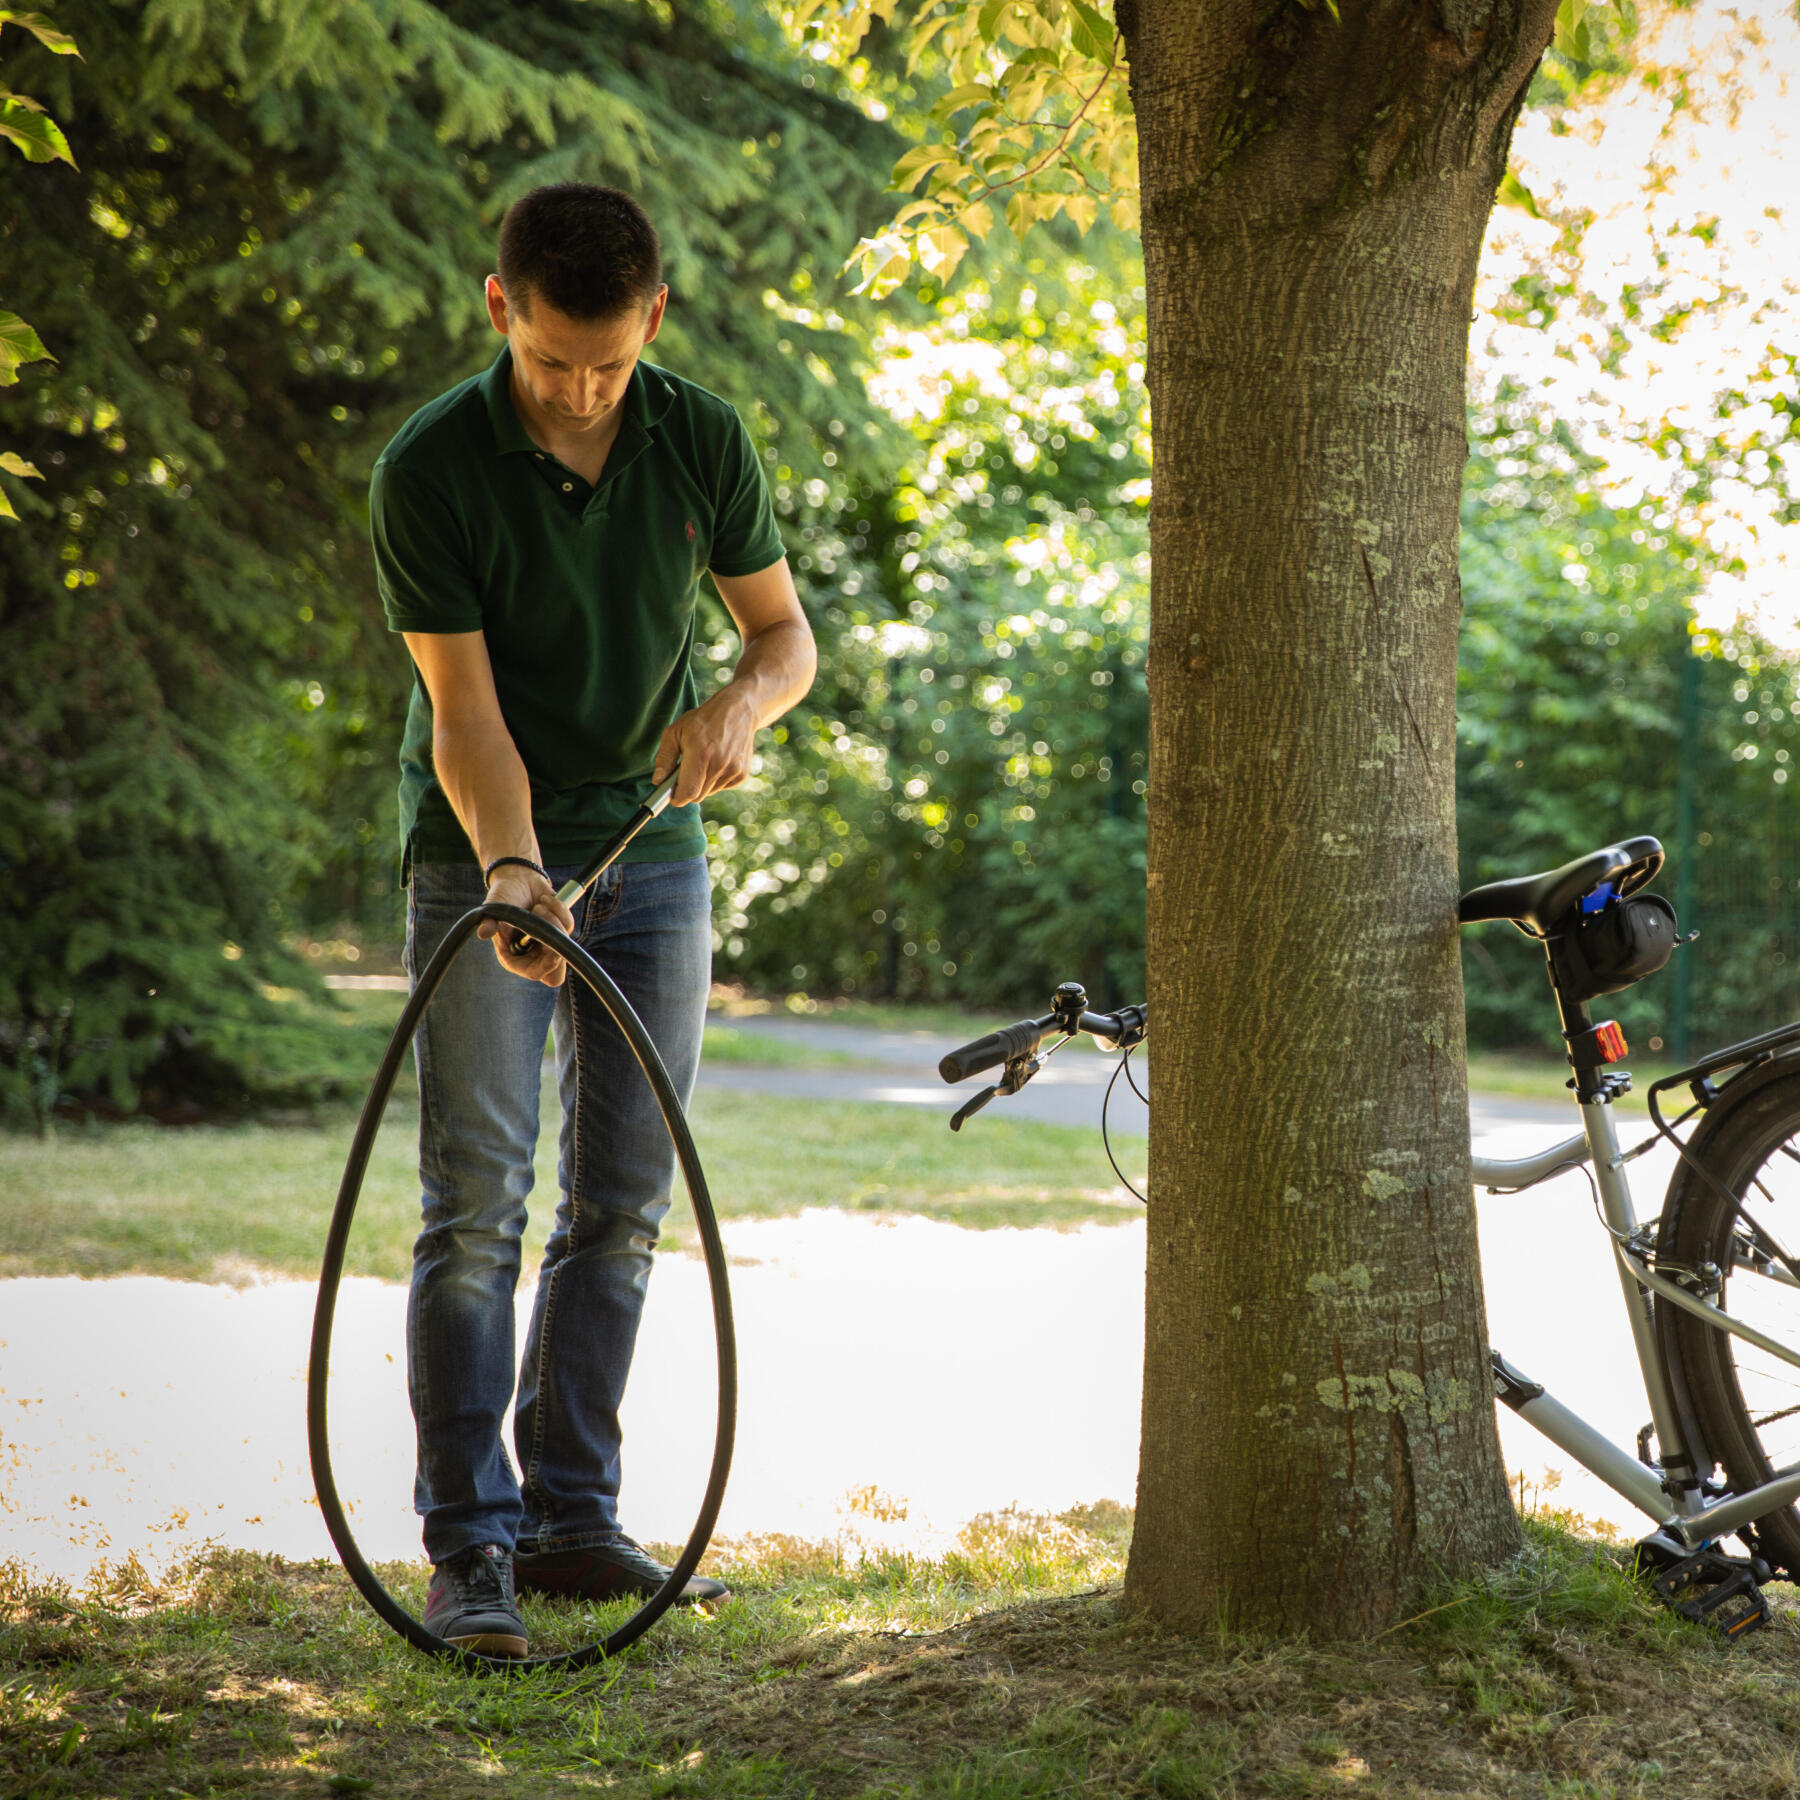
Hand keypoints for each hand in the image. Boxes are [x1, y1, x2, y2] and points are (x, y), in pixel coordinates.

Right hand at [477, 867, 575, 985]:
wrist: (518, 879)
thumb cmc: (503, 896)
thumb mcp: (494, 908)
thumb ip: (490, 922)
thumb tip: (483, 932)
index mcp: (514, 957)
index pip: (535, 973)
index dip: (547, 966)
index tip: (554, 950)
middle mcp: (532, 954)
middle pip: (556, 974)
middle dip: (558, 952)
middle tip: (551, 930)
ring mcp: (548, 942)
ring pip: (564, 945)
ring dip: (553, 921)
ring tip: (538, 907)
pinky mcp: (560, 929)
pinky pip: (568, 925)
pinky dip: (559, 910)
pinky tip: (545, 900)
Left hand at [652, 686, 760, 806]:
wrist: (738, 711)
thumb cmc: (702, 721)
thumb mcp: (675, 732)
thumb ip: (664, 758)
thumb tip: (658, 781)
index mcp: (701, 754)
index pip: (688, 792)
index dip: (677, 798)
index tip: (671, 795)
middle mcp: (719, 764)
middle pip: (697, 796)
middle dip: (688, 789)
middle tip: (684, 772)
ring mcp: (733, 770)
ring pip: (709, 792)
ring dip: (702, 784)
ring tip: (702, 762)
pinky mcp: (742, 774)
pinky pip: (722, 787)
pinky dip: (715, 780)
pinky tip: (716, 762)